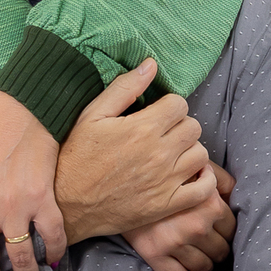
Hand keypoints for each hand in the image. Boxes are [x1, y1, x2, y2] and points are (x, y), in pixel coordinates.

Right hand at [53, 61, 210, 242]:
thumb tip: (151, 64)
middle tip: (163, 133)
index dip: (168, 105)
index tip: (157, 113)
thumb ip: (124, 88)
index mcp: (142, 128)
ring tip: (172, 153)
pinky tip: (190, 174)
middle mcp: (159, 154)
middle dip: (180, 125)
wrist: (67, 204)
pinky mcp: (167, 205)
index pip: (179, 104)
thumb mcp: (91, 116)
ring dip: (190, 150)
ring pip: (201, 155)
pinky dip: (204, 180)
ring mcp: (165, 182)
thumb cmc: (76, 157)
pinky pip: (203, 190)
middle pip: (193, 127)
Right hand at [123, 160, 235, 270]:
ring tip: (204, 259)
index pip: (231, 229)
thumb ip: (220, 179)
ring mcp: (174, 243)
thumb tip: (236, 195)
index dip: (228, 231)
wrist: (122, 181)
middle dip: (219, 249)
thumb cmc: (164, 174)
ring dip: (207, 265)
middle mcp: (195, 226)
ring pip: (204, 266)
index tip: (222, 232)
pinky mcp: (155, 256)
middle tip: (213, 246)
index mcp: (209, 204)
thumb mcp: (194, 167)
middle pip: (220, 250)